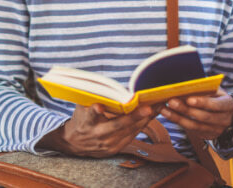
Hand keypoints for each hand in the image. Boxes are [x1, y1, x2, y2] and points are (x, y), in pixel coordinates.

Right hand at [38, 103, 160, 157]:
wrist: (74, 143)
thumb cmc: (81, 118)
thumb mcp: (81, 106)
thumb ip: (92, 96)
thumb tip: (105, 82)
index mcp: (86, 122)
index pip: (90, 116)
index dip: (94, 111)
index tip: (99, 107)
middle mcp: (98, 135)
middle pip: (117, 126)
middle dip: (134, 117)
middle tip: (147, 108)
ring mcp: (108, 144)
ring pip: (129, 131)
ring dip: (145, 119)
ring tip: (158, 106)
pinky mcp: (116, 149)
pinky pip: (132, 135)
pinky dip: (143, 124)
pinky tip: (153, 114)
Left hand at [160, 88, 232, 140]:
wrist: (228, 115)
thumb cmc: (218, 98)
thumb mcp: (217, 91)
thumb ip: (206, 88)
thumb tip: (187, 84)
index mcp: (228, 105)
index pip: (217, 105)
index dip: (203, 103)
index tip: (189, 99)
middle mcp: (223, 120)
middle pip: (203, 117)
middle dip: (186, 109)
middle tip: (171, 101)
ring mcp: (215, 130)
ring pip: (194, 126)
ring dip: (177, 117)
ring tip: (164, 109)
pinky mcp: (205, 135)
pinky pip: (190, 130)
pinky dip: (177, 121)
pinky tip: (167, 114)